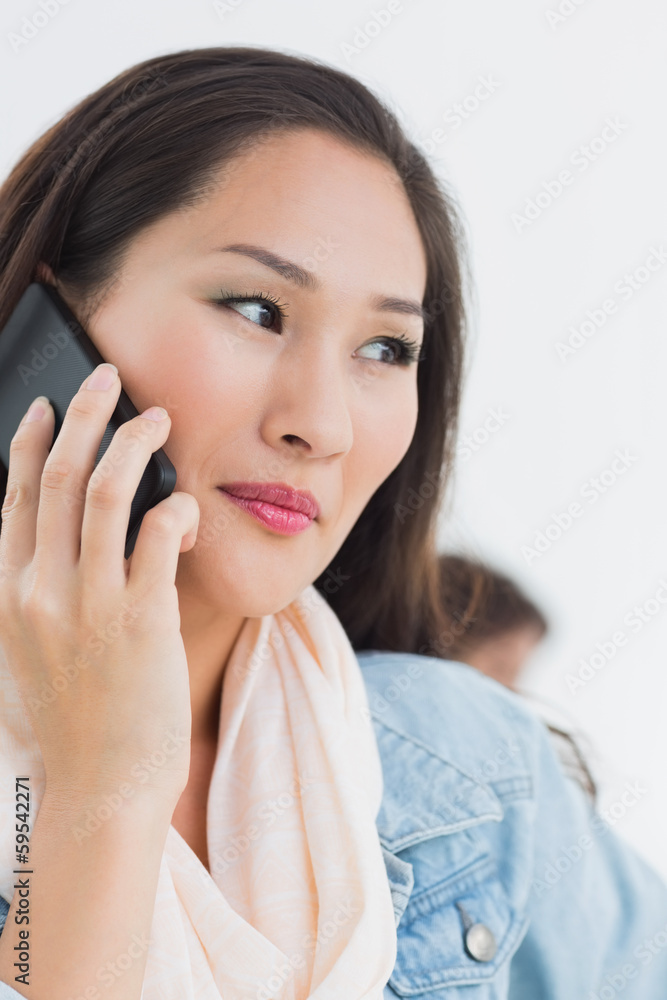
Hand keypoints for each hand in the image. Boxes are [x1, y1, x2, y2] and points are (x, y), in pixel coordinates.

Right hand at [0, 363, 198, 807]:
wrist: (101, 789)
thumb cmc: (74, 724)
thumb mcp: (27, 656)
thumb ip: (33, 597)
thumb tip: (52, 548)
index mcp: (9, 595)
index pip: (13, 498)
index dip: (32, 444)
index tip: (49, 408)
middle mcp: (42, 590)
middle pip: (57, 478)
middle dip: (84, 417)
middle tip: (108, 378)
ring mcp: (90, 603)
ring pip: (105, 493)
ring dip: (132, 443)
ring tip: (158, 418)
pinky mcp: (142, 619)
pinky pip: (159, 537)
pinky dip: (176, 509)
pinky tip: (188, 506)